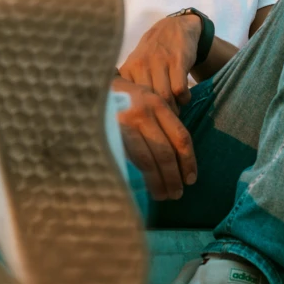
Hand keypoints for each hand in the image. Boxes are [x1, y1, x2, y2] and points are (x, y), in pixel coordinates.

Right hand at [111, 75, 197, 200]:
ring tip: (163, 195)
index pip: (181, 137)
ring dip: (158, 182)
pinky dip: (140, 176)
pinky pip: (130, 160)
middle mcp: (144, 113)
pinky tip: (144, 186)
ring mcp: (126, 124)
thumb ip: (162, 121)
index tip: (191, 179)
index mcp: (158, 104)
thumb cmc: (123, 97)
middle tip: (177, 194)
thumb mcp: (146, 100)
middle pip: (166, 152)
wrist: (92, 88)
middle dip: (174, 177)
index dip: (188, 161)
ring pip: (149, 160)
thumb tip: (179, 155)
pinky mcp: (111, 134)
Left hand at [118, 15, 201, 115]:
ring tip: (176, 111)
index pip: (129, 100)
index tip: (147, 122)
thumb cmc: (152, 54)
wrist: (174, 28)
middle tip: (165, 120)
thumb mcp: (136, 66)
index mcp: (128, 69)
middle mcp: (141, 65)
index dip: (139, 115)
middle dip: (159, 115)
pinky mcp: (177, 61)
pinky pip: (180, 90)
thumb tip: (129, 117)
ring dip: (173, 109)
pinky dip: (184, 98)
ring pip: (165, 97)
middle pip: (148, 102)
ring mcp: (159, 62)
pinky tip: (184, 97)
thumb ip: (131, 87)